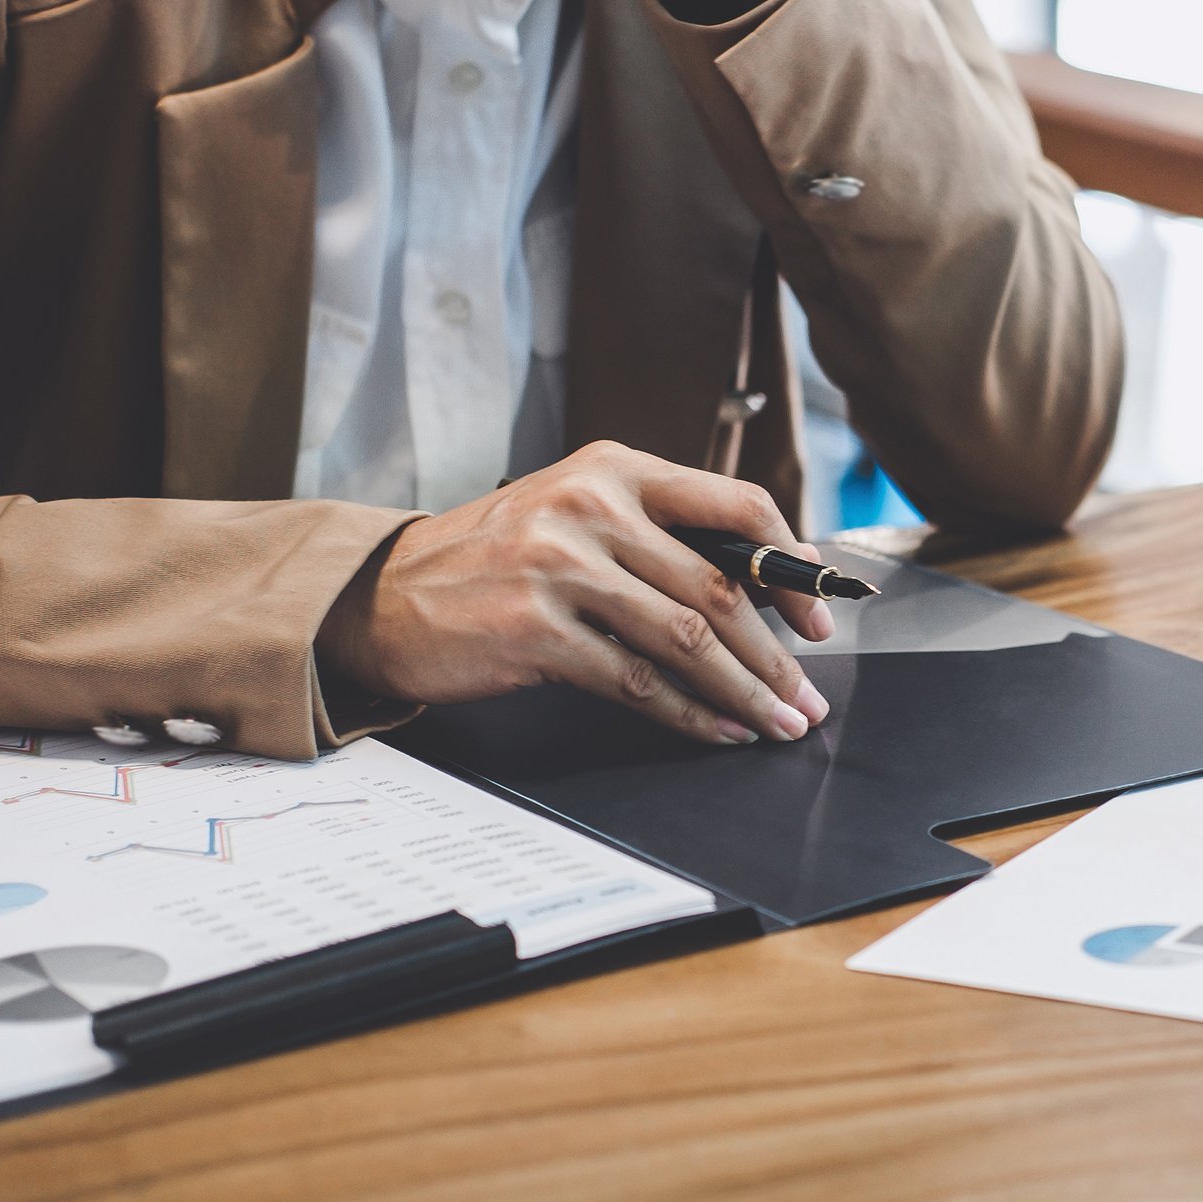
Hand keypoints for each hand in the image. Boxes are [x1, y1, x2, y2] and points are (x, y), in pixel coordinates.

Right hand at [317, 442, 836, 743]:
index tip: (817, 613)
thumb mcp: (574, 515)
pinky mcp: (537, 631)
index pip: (736, 503)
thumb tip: (762, 590)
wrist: (385, 595)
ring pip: (688, 636)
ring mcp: (562, 569)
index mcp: (614, 470)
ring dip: (746, 690)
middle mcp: (592, 508)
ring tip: (779, 721)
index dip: (791, 563)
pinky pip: (637, 681)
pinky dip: (689, 714)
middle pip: (719, 584)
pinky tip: (719, 731)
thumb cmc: (493, 560)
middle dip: (777, 652)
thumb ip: (656, 536)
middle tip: (809, 694)